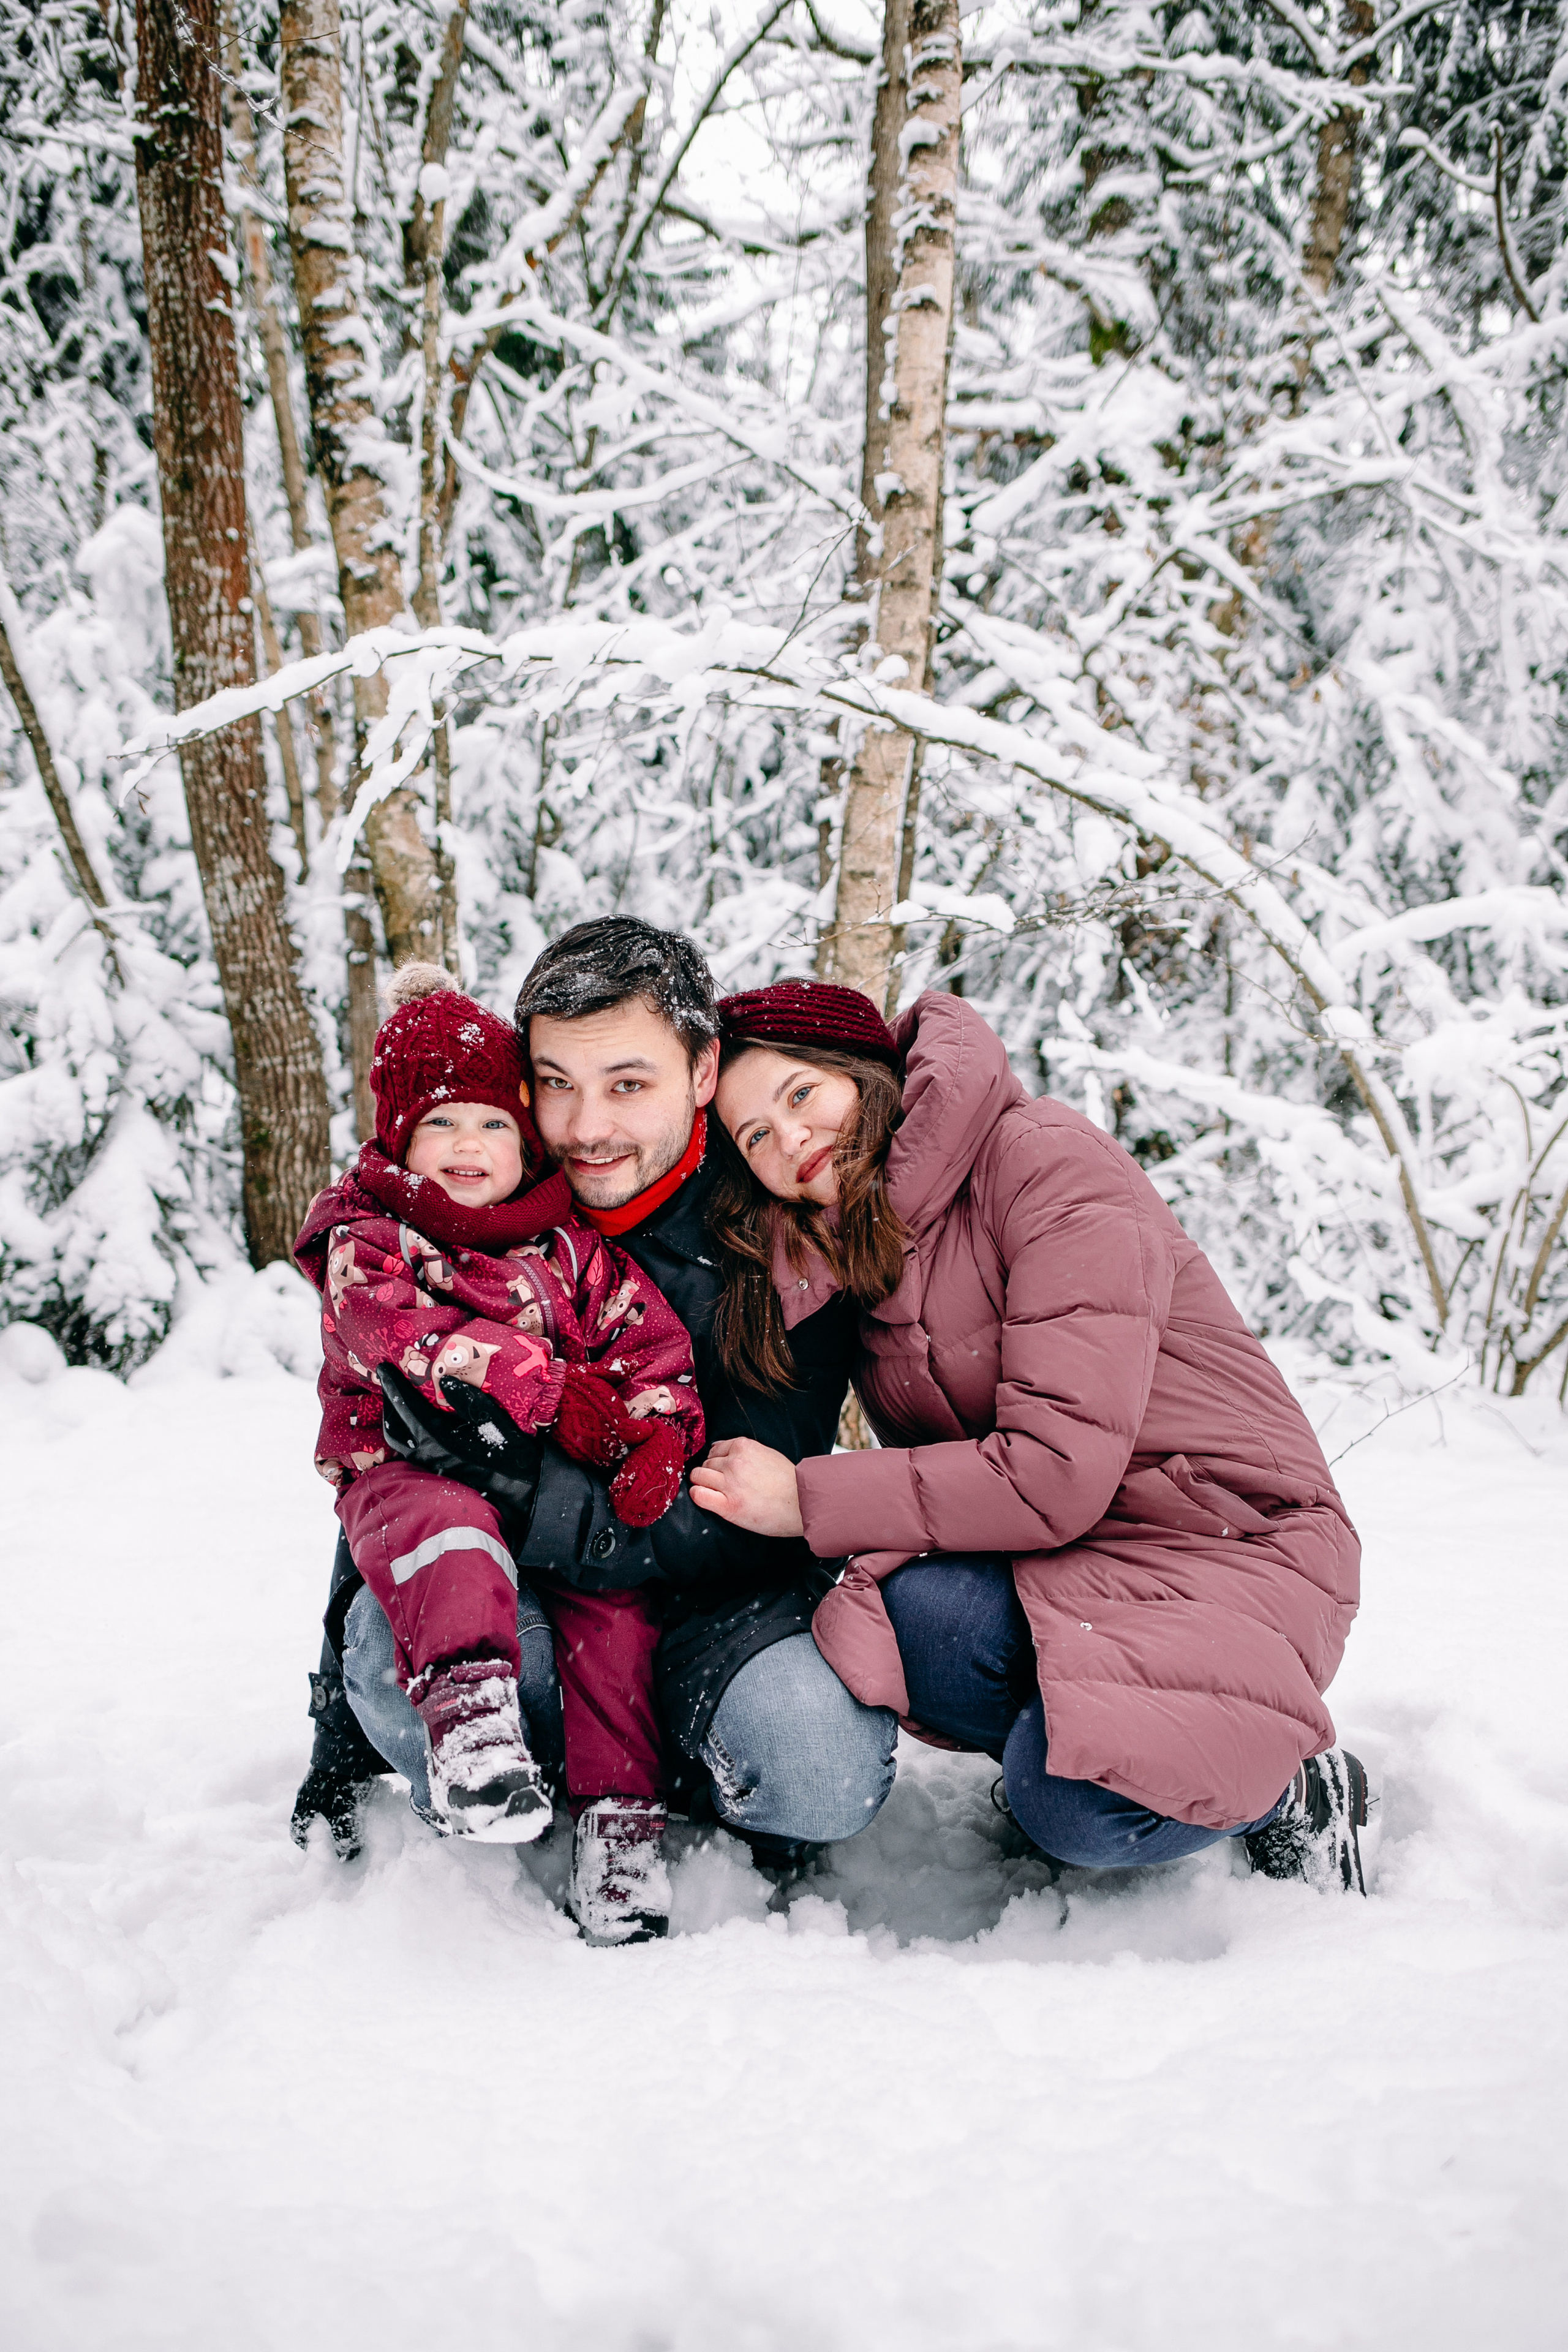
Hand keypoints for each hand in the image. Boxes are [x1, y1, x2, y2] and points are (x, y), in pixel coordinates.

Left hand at [376, 1363, 543, 1525]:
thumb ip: (468, 1398)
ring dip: (396, 1420)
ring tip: (400, 1402)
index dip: (394, 1386)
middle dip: (389, 1403)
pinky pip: (410, 1450)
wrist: (520, 1491)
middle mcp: (426, 1454)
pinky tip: (417, 1424)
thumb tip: (445, 1379)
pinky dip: (406, 1432)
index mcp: (437, 1438)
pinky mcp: (436, 1472)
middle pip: (394, 1427)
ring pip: (400, 1442)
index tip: (384, 1368)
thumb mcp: (493, 1419)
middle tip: (390, 1383)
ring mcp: (429, 1466)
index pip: (406, 1407)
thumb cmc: (510, 1454)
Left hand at [688, 1437, 803, 1537]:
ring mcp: (729, 1483)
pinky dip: (698, 1495)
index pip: (715, 1449)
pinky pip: (698, 1495)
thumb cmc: (790, 1482)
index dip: (717, 1461)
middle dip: (711, 1473)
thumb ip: (745, 1452)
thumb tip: (720, 1449)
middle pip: (706, 1463)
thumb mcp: (768, 1454)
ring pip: (698, 1476)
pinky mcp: (728, 1505)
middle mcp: (734, 1462)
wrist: (802, 1504)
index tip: (722, 1471)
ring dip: (702, 1483)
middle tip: (723, 1484)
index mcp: (743, 1447)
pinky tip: (708, 1499)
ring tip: (715, 1492)